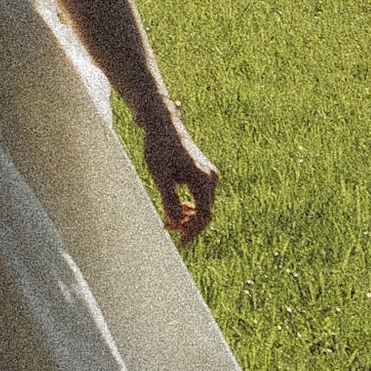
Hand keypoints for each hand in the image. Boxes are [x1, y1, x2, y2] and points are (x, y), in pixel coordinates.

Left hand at [140, 108, 217, 242]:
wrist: (164, 126)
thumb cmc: (159, 148)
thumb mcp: (159, 176)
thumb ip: (169, 199)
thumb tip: (177, 221)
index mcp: (203, 179)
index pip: (204, 216)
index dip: (192, 232)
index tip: (180, 244)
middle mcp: (211, 177)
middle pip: (206, 213)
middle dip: (187, 225)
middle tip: (165, 227)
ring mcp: (211, 175)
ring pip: (204, 206)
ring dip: (188, 216)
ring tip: (167, 219)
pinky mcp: (206, 173)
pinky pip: (202, 197)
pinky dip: (190, 206)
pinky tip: (176, 207)